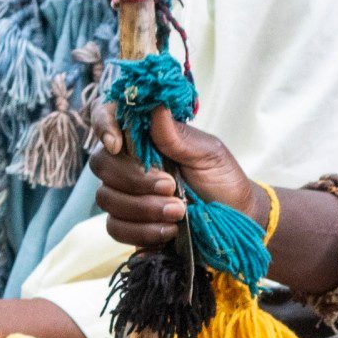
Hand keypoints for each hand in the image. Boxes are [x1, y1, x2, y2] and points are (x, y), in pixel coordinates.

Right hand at [89, 103, 259, 253]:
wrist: (235, 221)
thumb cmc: (222, 180)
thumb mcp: (208, 154)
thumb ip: (178, 136)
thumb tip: (156, 106)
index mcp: (146, 137)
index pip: (108, 118)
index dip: (104, 126)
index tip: (117, 144)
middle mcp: (129, 163)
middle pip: (102, 164)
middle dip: (135, 179)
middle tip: (171, 186)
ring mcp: (126, 195)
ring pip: (106, 198)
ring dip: (143, 208)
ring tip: (178, 212)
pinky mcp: (130, 226)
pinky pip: (115, 228)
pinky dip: (141, 231)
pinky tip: (168, 230)